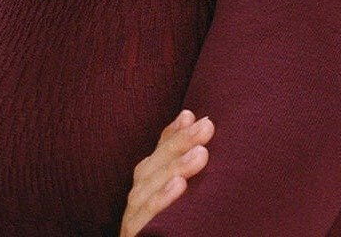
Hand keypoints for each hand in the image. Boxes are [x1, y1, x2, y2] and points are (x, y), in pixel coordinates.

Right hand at [119, 108, 213, 236]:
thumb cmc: (186, 232)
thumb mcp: (190, 207)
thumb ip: (188, 177)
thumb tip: (202, 134)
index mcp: (147, 194)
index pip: (156, 158)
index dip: (170, 136)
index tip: (191, 115)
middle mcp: (136, 206)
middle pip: (151, 168)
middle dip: (178, 144)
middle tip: (207, 126)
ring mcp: (133, 225)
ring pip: (146, 190)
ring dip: (173, 167)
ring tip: (201, 153)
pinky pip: (144, 221)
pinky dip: (161, 201)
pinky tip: (179, 185)